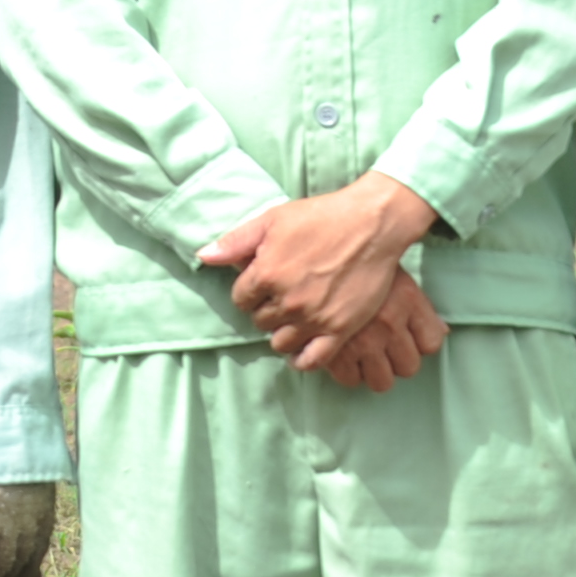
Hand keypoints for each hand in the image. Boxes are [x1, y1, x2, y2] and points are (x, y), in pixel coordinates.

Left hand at [200, 176, 437, 367]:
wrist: (371, 224)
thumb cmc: (321, 216)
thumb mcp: (273, 219)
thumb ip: (236, 241)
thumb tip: (203, 256)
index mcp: (266, 274)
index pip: (240, 300)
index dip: (249, 292)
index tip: (262, 285)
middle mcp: (287, 301)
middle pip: (260, 322)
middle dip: (266, 310)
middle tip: (282, 298)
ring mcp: (314, 318)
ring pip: (281, 343)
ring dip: (283, 333)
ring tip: (293, 319)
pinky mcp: (340, 329)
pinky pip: (312, 360)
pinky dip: (302, 359)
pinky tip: (301, 350)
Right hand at [305, 274, 447, 392]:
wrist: (312, 251)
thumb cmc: (354, 262)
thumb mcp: (393, 274)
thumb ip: (418, 306)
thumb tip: (441, 332)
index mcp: (407, 299)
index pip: (431, 343)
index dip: (419, 343)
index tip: (408, 338)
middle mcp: (389, 322)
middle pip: (409, 367)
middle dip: (397, 360)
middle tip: (383, 347)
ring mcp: (362, 340)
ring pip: (382, 380)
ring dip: (373, 370)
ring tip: (362, 353)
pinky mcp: (334, 352)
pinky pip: (350, 379)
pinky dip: (346, 371)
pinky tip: (341, 354)